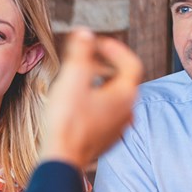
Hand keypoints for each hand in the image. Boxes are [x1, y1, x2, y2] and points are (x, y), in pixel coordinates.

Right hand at [41, 28, 142, 168]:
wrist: (61, 157)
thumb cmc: (66, 120)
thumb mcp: (72, 78)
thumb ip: (80, 52)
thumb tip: (84, 33)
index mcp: (125, 95)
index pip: (131, 64)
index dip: (115, 49)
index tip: (97, 43)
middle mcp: (127, 112)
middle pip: (123, 81)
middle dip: (106, 66)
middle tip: (87, 58)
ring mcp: (117, 128)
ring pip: (114, 99)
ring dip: (100, 85)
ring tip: (79, 80)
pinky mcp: (104, 140)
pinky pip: (105, 115)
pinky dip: (95, 103)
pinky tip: (77, 104)